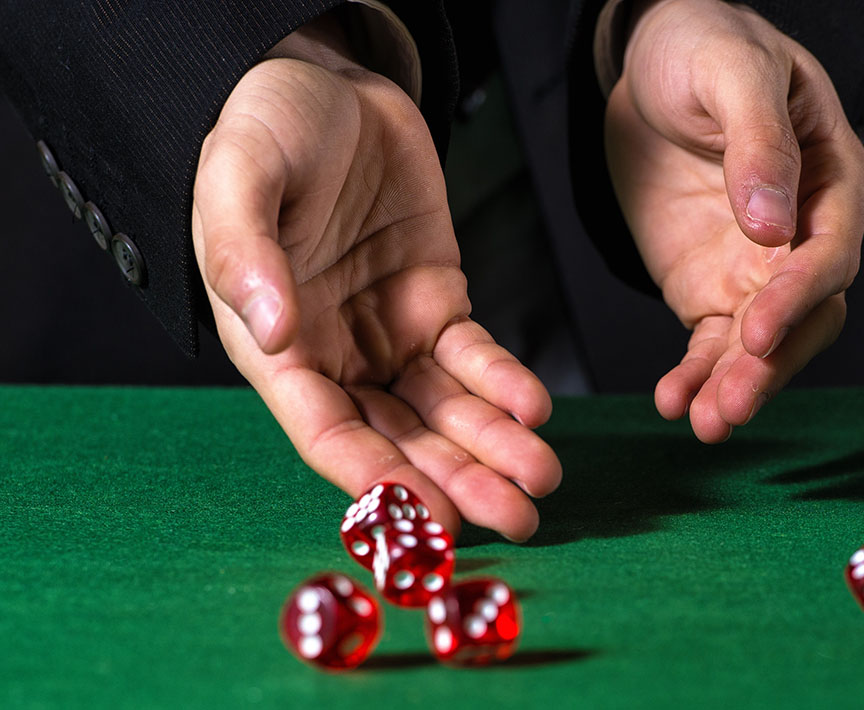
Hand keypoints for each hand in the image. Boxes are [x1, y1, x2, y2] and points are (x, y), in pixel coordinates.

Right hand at [190, 19, 559, 540]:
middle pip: (400, 438)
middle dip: (459, 482)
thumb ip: (245, 253)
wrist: (327, 81)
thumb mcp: (239, 177)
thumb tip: (272, 331)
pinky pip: (473, 355)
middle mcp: (336, 355)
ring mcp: (388, 331)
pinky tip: (536, 407)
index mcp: (277, 347)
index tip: (433, 518)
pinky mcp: (435, 300)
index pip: (329, 434)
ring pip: (445, 409)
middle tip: (518, 519)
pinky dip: (505, 383)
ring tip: (542, 478)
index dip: (381, 481)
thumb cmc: (265, 128)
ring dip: (494, 446)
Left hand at [605, 0, 863, 441]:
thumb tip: (771, 225)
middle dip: (769, 364)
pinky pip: (711, 344)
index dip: (799, 294)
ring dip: (736, 385)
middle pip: (807, 316)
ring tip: (702, 420)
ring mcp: (759, 269)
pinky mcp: (712, 289)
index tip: (759, 329)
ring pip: (762, 345)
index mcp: (834, 180)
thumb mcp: (733, 72)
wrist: (652, 62)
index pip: (830, 252)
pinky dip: (696, 375)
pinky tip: (674, 402)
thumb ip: (758, 143)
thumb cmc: (706, 47)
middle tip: (728, 405)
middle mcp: (806, 236)